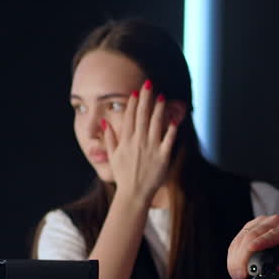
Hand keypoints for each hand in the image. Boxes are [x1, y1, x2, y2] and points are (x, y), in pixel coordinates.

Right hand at [102, 80, 177, 201]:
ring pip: (156, 124)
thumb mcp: (112, 156)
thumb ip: (110, 138)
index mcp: (126, 141)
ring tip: (162, 96)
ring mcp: (151, 149)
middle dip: (146, 98)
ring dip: (159, 109)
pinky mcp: (163, 157)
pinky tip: (174, 119)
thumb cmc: (123, 176)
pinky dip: (171, 129)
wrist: (134, 194)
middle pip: (143, 116)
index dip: (134, 102)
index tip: (137, 91)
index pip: (130, 117)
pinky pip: (168, 140)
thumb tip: (105, 122)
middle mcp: (138, 142)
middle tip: (149, 84)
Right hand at [227, 214, 278, 278]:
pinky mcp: (249, 228)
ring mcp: (260, 224)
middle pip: (254, 235)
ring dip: (236, 257)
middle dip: (244, 256)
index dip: (262, 241)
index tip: (251, 249)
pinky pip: (237, 240)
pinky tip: (234, 266)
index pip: (275, 234)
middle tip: (241, 274)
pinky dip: (233, 254)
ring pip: (242, 237)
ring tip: (237, 274)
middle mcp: (275, 224)